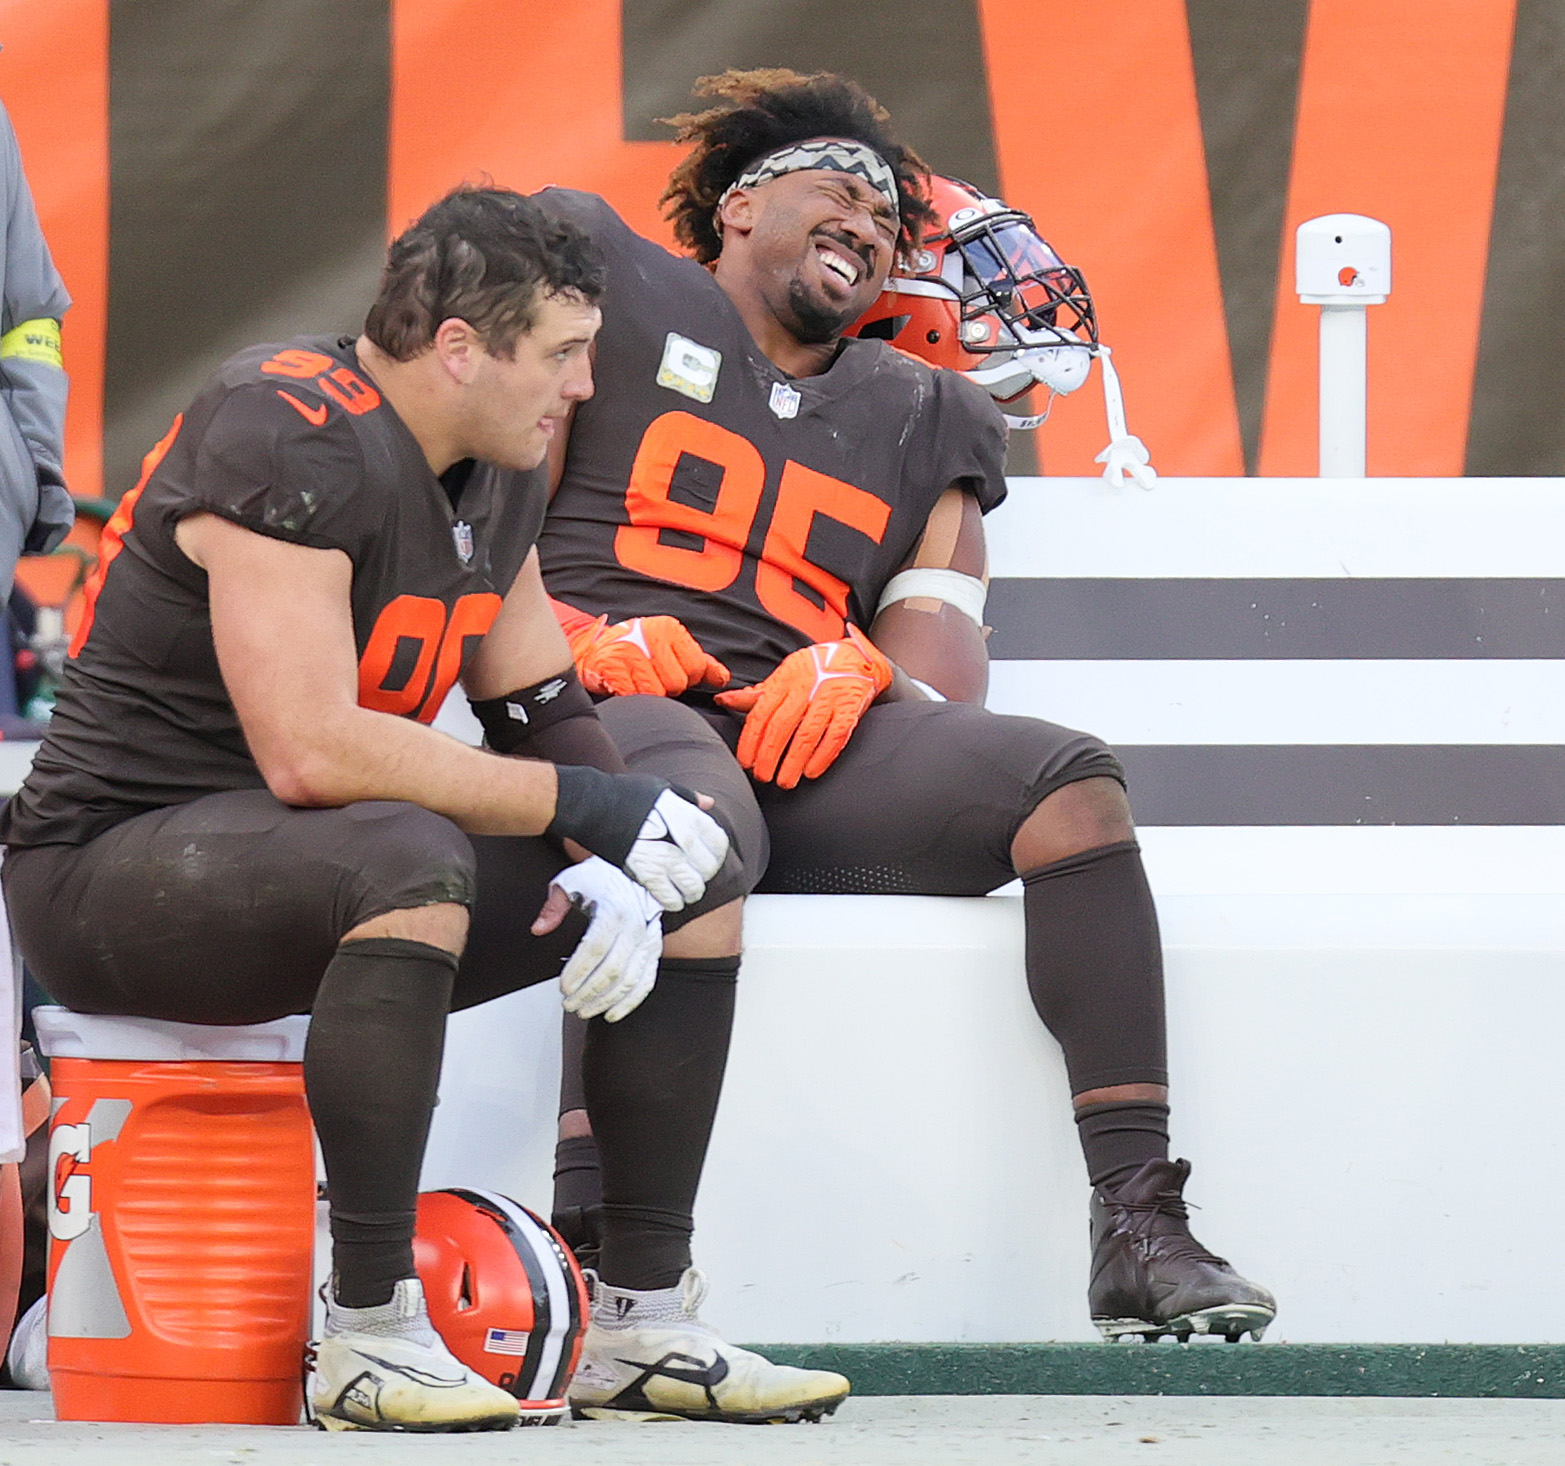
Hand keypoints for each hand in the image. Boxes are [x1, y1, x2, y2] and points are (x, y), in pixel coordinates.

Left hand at [533, 857, 661, 1021]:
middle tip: (569, 1004)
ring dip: (605, 1001)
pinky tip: (612, 1013)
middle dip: (588, 992)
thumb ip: (554, 906)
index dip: (578, 971)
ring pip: (629, 980)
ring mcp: (647, 939)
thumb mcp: (572, 882)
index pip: (594, 948)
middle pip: (611, 970)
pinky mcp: (654, 949)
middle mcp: (635, 926)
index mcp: (614, 909)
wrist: (636, 871)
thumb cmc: (603, 876)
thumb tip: (539, 928)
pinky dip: (631, 1002)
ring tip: (585, 1011)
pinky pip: (646, 981)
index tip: (563, 987)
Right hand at [568, 614, 729, 696]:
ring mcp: (629, 651)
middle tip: (652, 677)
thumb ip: (700, 663)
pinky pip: (634, 696)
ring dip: (649, 694)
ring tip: (639, 680)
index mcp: (669, 629)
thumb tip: (722, 678)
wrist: (596, 652)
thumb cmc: (639, 651)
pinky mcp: (611, 668)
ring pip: (656, 693)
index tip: (672, 672)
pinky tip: (626, 685)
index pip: (695, 667)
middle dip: (667, 687)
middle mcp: (649, 635)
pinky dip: (631, 697)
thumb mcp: (672, 649)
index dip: (687, 677)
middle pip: (677, 683)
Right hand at [625, 787, 727, 909]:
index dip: (718, 853)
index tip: (712, 856)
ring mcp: (662, 856)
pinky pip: (669, 896)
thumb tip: (709, 803)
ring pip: (692, 884)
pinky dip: (674, 901)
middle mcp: (678, 836)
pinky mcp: (644, 872)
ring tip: (689, 892)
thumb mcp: (661, 788)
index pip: (718, 841)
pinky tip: (673, 899)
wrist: (591, 806)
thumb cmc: (625, 794)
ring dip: (693, 891)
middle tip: (700, 876)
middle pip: (707, 866)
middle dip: (706, 874)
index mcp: (685, 814)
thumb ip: (688, 797)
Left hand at [715, 625, 891, 788]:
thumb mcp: (784, 675)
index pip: (762, 713)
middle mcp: (806, 688)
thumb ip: (757, 694)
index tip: (746, 762)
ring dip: (793, 762)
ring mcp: (829, 698)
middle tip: (763, 776)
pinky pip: (836, 736)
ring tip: (785, 781)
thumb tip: (723, 700)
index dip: (751, 741)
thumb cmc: (816, 669)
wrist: (856, 658)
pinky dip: (822, 756)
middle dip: (769, 755)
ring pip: (807, 734)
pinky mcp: (851, 709)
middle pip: (782, 726)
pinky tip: (811, 771)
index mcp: (785, 680)